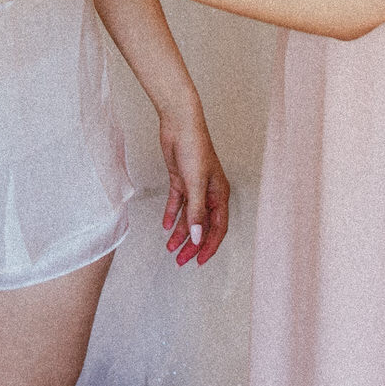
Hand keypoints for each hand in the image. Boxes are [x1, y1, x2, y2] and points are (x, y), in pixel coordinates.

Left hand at [157, 107, 230, 266]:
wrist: (179, 123)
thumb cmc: (194, 148)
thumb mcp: (195, 184)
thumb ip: (196, 212)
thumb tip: (198, 238)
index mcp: (219, 194)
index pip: (218, 228)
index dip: (209, 246)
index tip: (198, 261)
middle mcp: (209, 193)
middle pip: (203, 225)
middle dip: (192, 244)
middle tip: (180, 260)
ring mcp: (194, 187)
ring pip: (189, 217)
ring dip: (180, 233)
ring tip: (169, 248)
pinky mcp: (180, 180)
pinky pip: (177, 203)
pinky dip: (172, 215)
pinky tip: (165, 225)